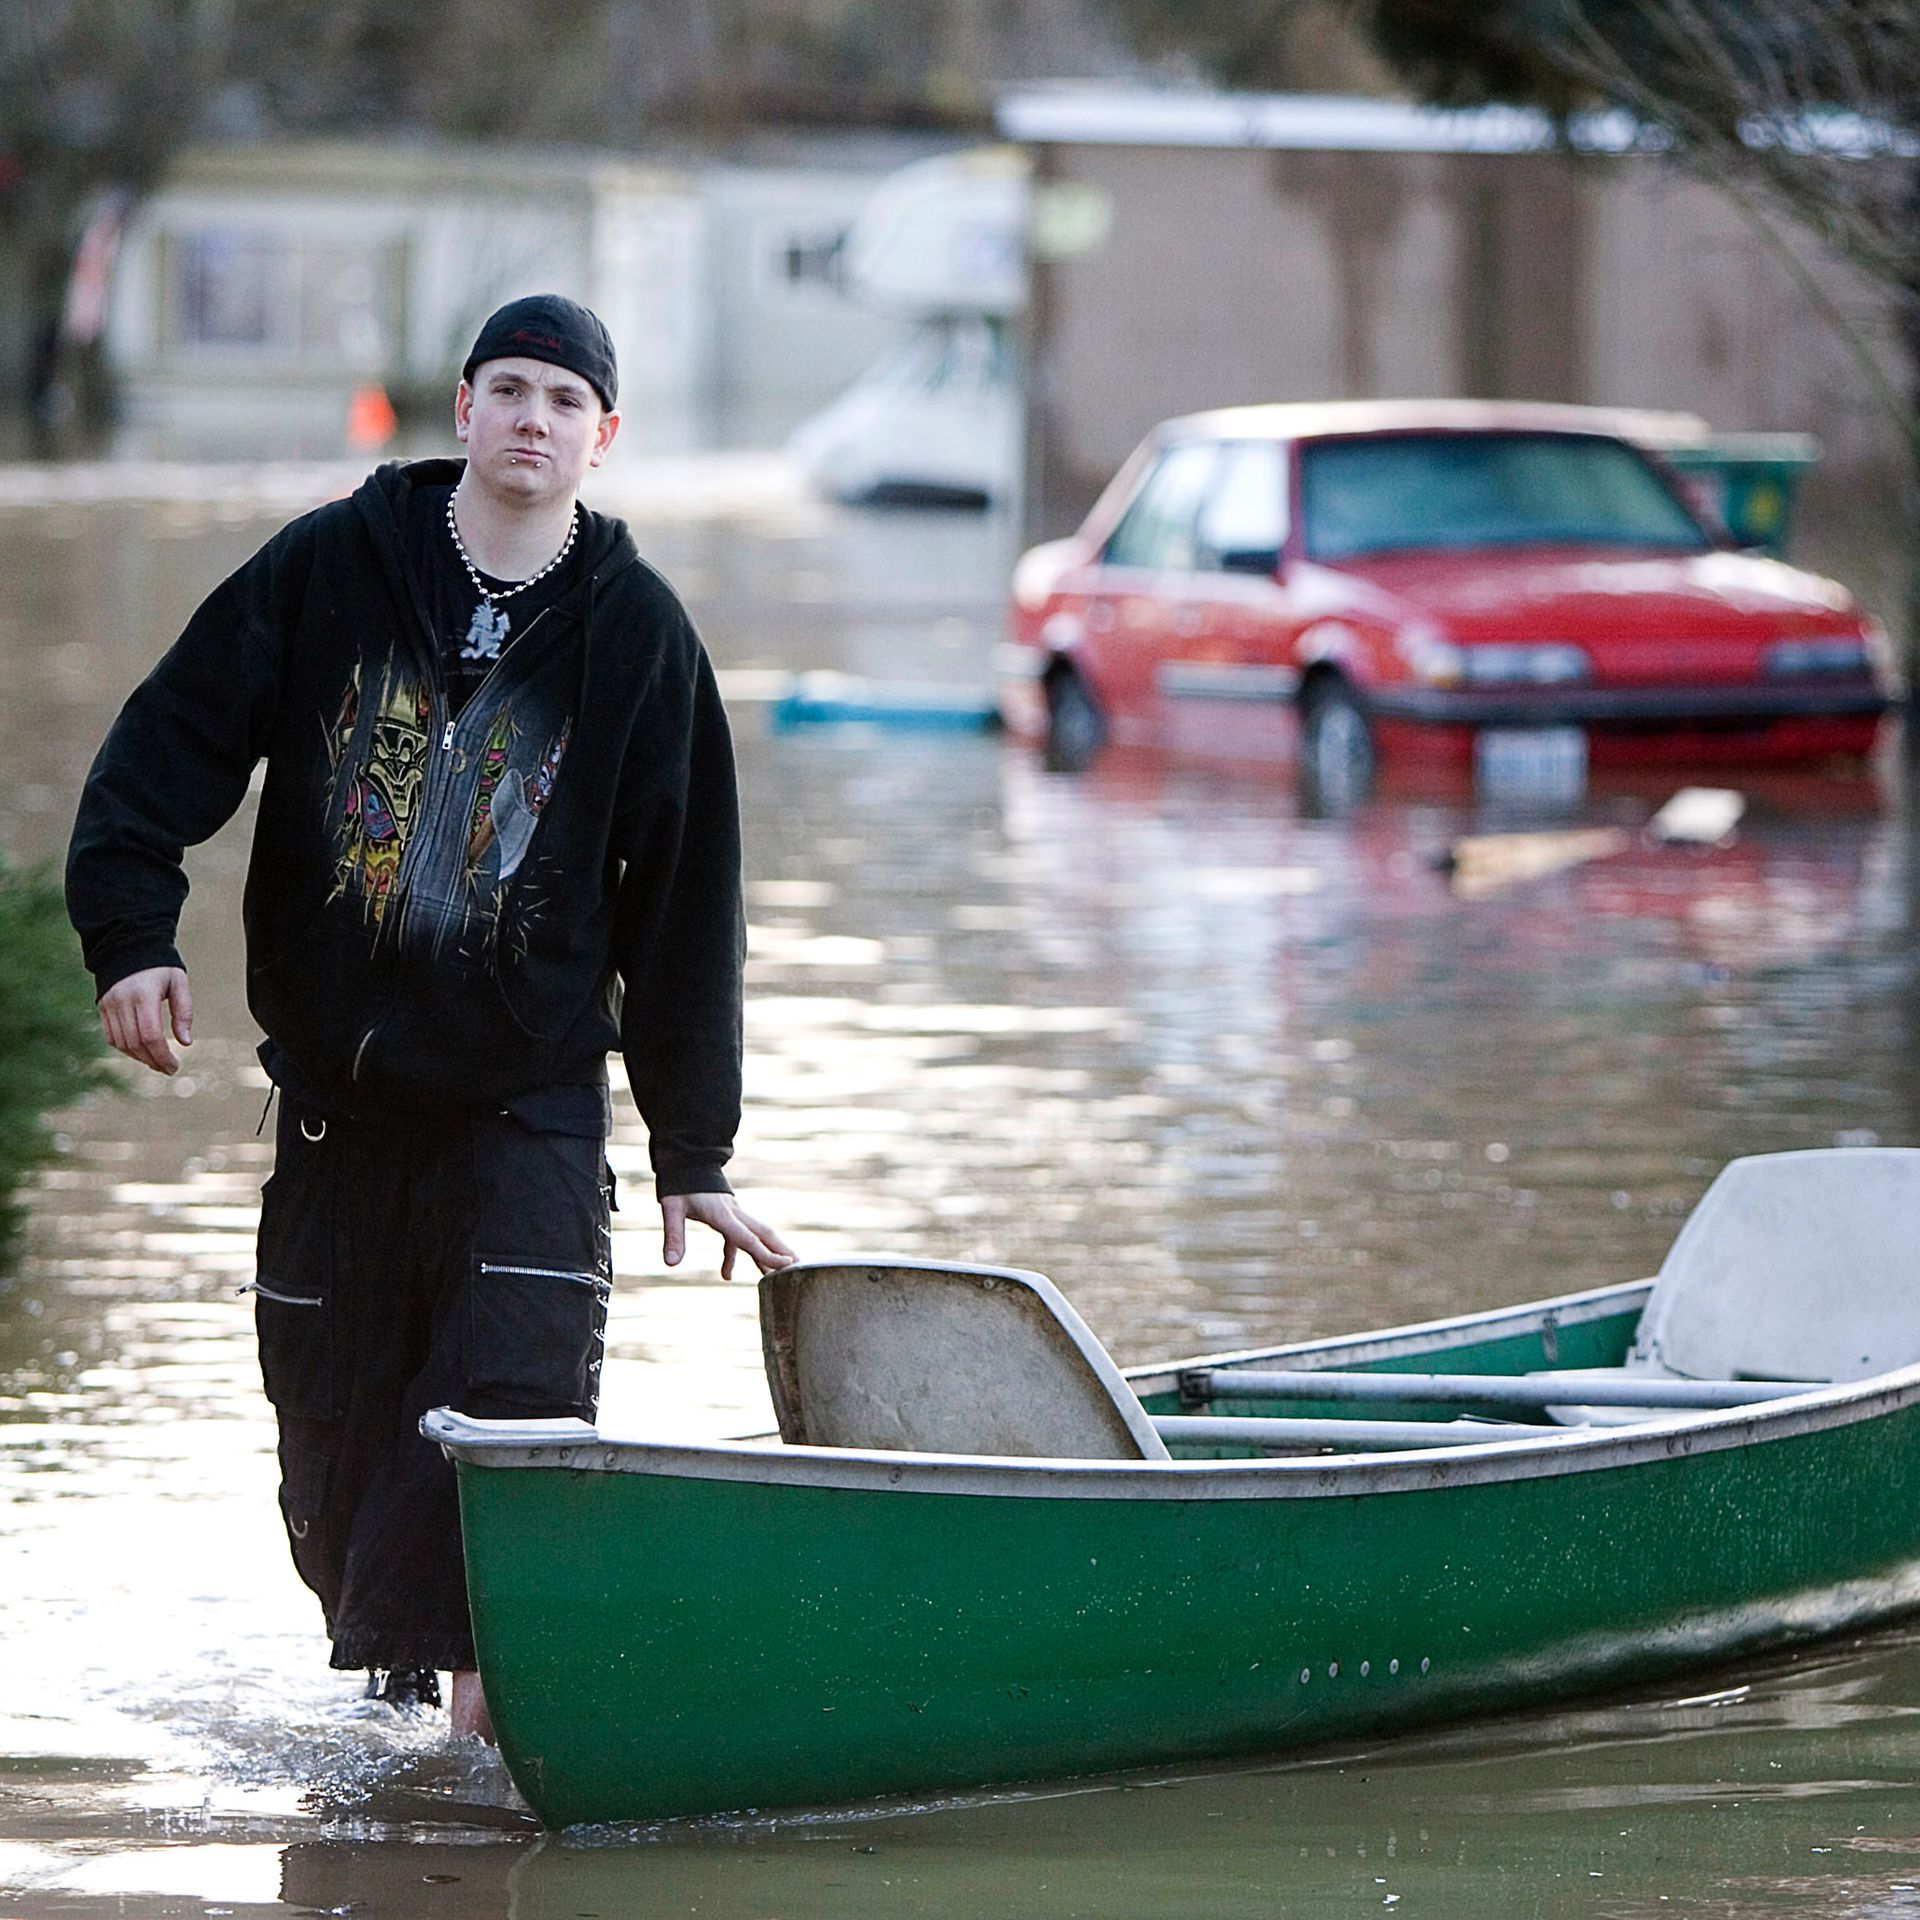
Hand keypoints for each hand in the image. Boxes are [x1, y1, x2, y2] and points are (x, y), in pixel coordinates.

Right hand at [98, 966, 192, 1075]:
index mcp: (143, 994)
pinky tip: (141, 1052)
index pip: (150, 1034)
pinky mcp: (102, 1007)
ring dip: (139, 1058)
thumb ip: (184, 1011)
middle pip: (135, 1042)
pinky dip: (126, 1049)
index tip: (174, 1066)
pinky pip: (111, 1036)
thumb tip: (185, 1043)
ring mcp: (109, 1005)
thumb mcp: (179, 982)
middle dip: (153, 1060)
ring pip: (121, 1043)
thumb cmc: (160, 966)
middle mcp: (122, 1001)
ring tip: (157, 1063)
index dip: (161, 1055)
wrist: (129, 947)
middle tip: (169, 1068)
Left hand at [661, 1191, 795, 1281]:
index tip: (787, 1265)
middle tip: (802, 1267)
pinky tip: (726, 1274)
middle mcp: (734, 1214)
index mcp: (723, 1214)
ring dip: (769, 1253)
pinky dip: (734, 1256)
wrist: (685, 1159)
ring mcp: (733, 1214)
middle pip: (765, 1235)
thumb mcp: (671, 1209)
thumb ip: (674, 1236)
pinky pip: (737, 1238)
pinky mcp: (726, 1215)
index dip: (767, 1254)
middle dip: (783, 1251)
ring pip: (757, 1235)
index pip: (749, 1238)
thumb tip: (671, 1263)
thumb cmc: (679, 1184)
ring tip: (782, 1273)